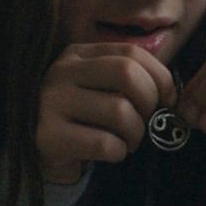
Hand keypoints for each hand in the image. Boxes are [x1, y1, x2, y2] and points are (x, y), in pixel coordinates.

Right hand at [36, 43, 176, 183]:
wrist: (35, 152)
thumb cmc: (79, 120)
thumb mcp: (98, 88)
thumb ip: (127, 80)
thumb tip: (170, 93)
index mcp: (77, 55)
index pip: (131, 53)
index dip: (160, 77)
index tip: (167, 99)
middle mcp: (61, 72)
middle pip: (127, 74)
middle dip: (149, 102)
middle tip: (145, 121)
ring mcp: (51, 102)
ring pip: (120, 111)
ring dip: (136, 133)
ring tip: (128, 141)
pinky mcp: (48, 136)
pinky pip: (104, 143)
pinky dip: (119, 152)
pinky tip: (111, 152)